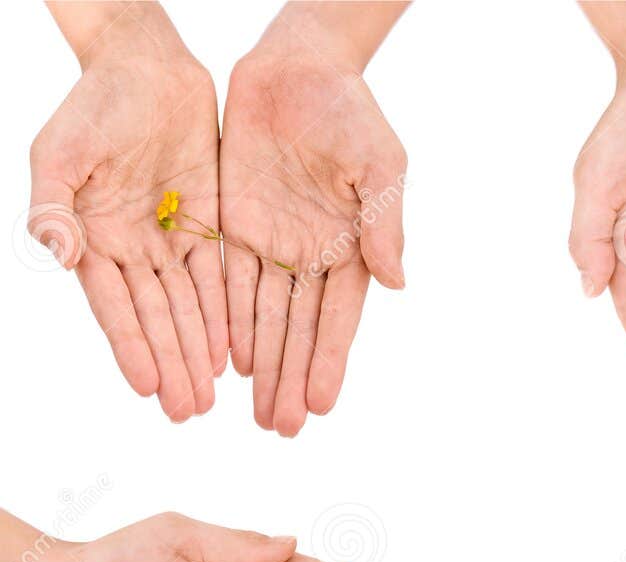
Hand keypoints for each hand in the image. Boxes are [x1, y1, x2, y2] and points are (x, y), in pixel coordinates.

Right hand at [30, 8, 225, 420]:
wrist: (146, 68)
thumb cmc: (93, 105)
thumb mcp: (60, 152)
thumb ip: (54, 205)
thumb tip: (57, 254)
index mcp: (95, 237)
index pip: (115, 305)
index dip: (132, 345)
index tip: (145, 386)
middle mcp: (135, 249)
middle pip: (158, 318)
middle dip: (172, 365)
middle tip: (187, 411)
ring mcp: (174, 241)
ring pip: (191, 309)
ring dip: (199, 354)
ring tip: (210, 399)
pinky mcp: (211, 228)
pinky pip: (222, 280)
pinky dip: (227, 317)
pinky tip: (233, 355)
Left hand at [221, 21, 405, 434]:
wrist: (298, 65)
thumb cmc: (352, 113)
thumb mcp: (381, 166)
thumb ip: (383, 224)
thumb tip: (396, 281)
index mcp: (352, 250)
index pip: (337, 319)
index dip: (327, 361)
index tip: (321, 403)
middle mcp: (312, 256)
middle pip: (297, 330)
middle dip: (291, 380)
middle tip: (282, 428)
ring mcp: (273, 242)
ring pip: (262, 316)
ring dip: (262, 366)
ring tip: (258, 412)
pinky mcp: (234, 223)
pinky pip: (227, 280)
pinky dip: (228, 321)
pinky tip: (229, 361)